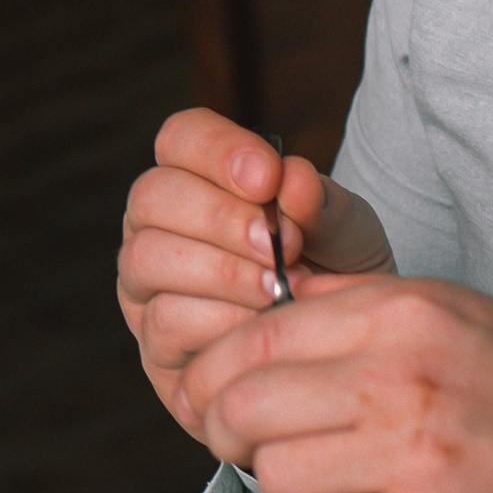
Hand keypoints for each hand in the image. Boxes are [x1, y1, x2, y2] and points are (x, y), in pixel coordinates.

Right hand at [119, 108, 395, 439]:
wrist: (346, 353)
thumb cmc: (335, 274)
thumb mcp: (344, 229)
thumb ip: (318, 201)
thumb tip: (291, 181)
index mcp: (195, 182)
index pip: (180, 138)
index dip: (216, 149)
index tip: (269, 177)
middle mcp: (156, 230)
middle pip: (152, 196)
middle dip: (219, 217)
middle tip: (279, 244)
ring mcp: (147, 290)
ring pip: (146, 258)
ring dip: (218, 271)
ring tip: (276, 288)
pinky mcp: (157, 351)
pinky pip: (164, 322)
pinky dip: (217, 320)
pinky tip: (260, 326)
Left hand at [181, 278, 492, 492]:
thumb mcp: (460, 321)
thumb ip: (361, 316)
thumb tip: (259, 319)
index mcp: (405, 311)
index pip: (254, 337)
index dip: (217, 378)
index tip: (229, 406)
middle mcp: (404, 373)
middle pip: (242, 405)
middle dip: (237, 438)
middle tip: (270, 456)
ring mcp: (417, 455)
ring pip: (273, 476)